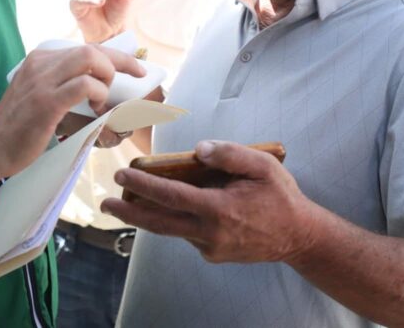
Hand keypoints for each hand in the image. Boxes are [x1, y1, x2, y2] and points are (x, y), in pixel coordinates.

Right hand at [0, 45, 144, 183]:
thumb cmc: (19, 125)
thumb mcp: (38, 92)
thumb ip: (62, 82)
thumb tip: (98, 82)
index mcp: (40, 58)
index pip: (85, 47)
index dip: (114, 55)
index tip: (134, 68)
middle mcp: (41, 63)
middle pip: (92, 49)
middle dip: (121, 62)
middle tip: (134, 79)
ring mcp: (43, 81)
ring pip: (90, 59)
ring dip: (107, 78)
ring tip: (102, 100)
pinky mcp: (47, 102)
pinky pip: (85, 85)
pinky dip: (99, 94)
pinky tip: (96, 109)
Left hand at [101, 140, 316, 263]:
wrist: (299, 236)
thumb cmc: (280, 196)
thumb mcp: (262, 165)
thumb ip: (229, 153)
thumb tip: (198, 148)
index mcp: (219, 210)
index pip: (171, 196)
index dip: (144, 186)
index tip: (122, 176)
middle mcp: (210, 233)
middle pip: (158, 223)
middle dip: (128, 212)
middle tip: (105, 201)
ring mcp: (210, 247)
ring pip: (171, 229)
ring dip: (148, 216)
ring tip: (128, 202)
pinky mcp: (213, 254)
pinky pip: (188, 234)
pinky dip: (178, 219)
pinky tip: (179, 206)